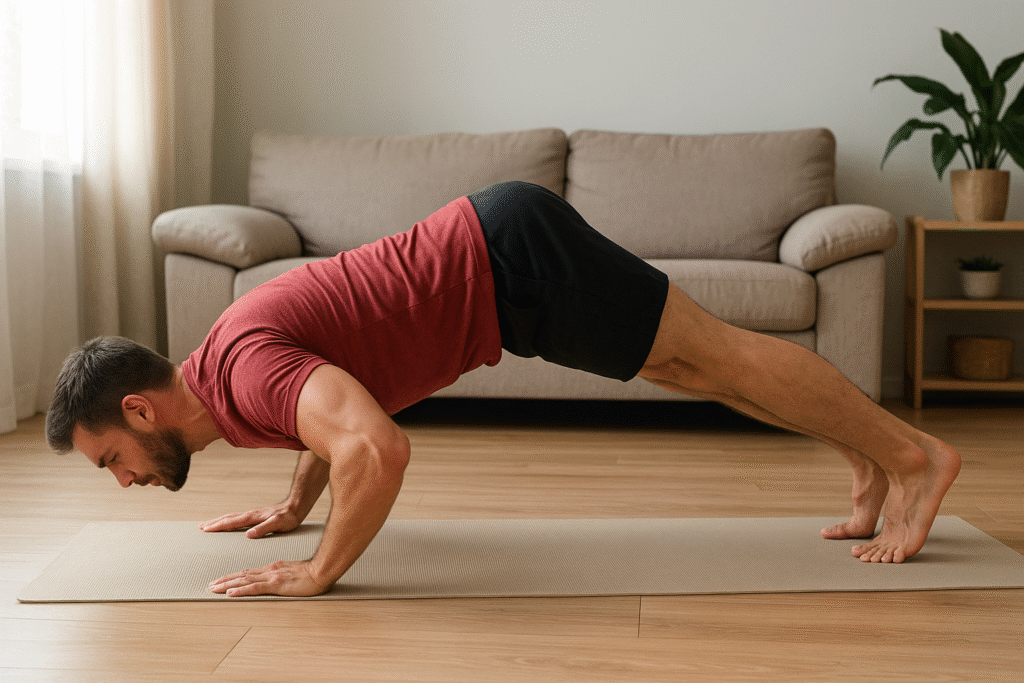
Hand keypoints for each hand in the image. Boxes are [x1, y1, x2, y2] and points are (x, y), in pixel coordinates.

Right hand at [199, 503, 301, 538]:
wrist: (296, 508)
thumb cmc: (289, 517)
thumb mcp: (278, 524)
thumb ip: (264, 529)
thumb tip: (248, 534)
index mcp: (253, 518)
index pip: (232, 522)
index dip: (218, 526)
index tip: (206, 529)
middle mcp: (251, 515)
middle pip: (228, 518)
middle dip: (214, 522)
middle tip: (200, 527)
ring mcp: (253, 515)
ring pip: (232, 517)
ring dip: (219, 520)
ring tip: (208, 524)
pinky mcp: (256, 517)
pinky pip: (238, 519)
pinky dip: (228, 521)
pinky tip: (227, 524)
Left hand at [209, 560, 329, 596]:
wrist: (321, 571)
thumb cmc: (312, 574)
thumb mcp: (294, 573)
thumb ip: (283, 576)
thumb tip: (278, 582)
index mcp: (273, 568)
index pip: (249, 572)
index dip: (234, 576)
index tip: (222, 580)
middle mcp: (269, 570)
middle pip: (242, 574)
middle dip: (225, 579)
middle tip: (211, 585)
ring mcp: (271, 576)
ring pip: (244, 580)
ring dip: (227, 584)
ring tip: (215, 588)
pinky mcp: (275, 584)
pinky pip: (254, 587)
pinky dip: (240, 589)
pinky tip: (231, 592)